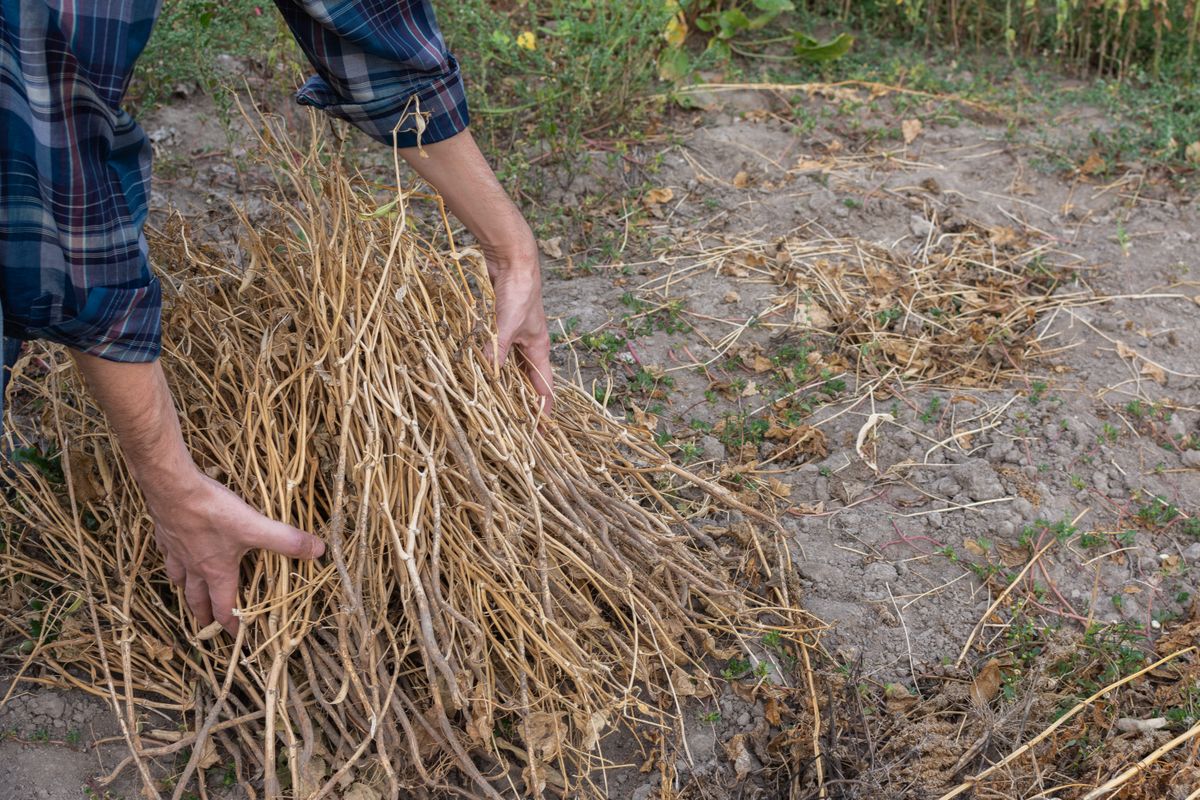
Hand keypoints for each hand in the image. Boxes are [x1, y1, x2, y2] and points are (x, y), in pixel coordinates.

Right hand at [145, 469, 325, 633]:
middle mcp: (194, 566)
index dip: (232, 624)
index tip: (236, 636)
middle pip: (196, 598)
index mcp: (217, 571)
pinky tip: (175, 552)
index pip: (224, 606)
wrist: (173, 488)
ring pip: (178, 577)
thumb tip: (318, 551)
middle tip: (205, 624)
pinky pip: (168, 552)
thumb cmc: (213, 512)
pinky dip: (172, 558)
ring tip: (187, 591)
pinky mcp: (166, 532)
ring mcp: (177, 550)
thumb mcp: (256, 527)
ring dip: (185, 588)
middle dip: (202, 613)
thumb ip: (286, 540)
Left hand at [484, 240, 554, 413]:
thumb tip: (486, 375)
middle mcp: (528, 346)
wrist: (513, 260)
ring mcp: (514, 337)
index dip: (543, 410)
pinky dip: (489, 365)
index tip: (541, 433)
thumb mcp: (507, 325)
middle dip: (522, 403)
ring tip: (494, 406)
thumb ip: (496, 350)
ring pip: (510, 369)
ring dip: (503, 385)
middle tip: (513, 425)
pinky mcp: (500, 327)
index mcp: (538, 349)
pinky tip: (478, 373)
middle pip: (527, 381)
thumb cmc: (519, 291)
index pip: (544, 388)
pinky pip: (496, 354)